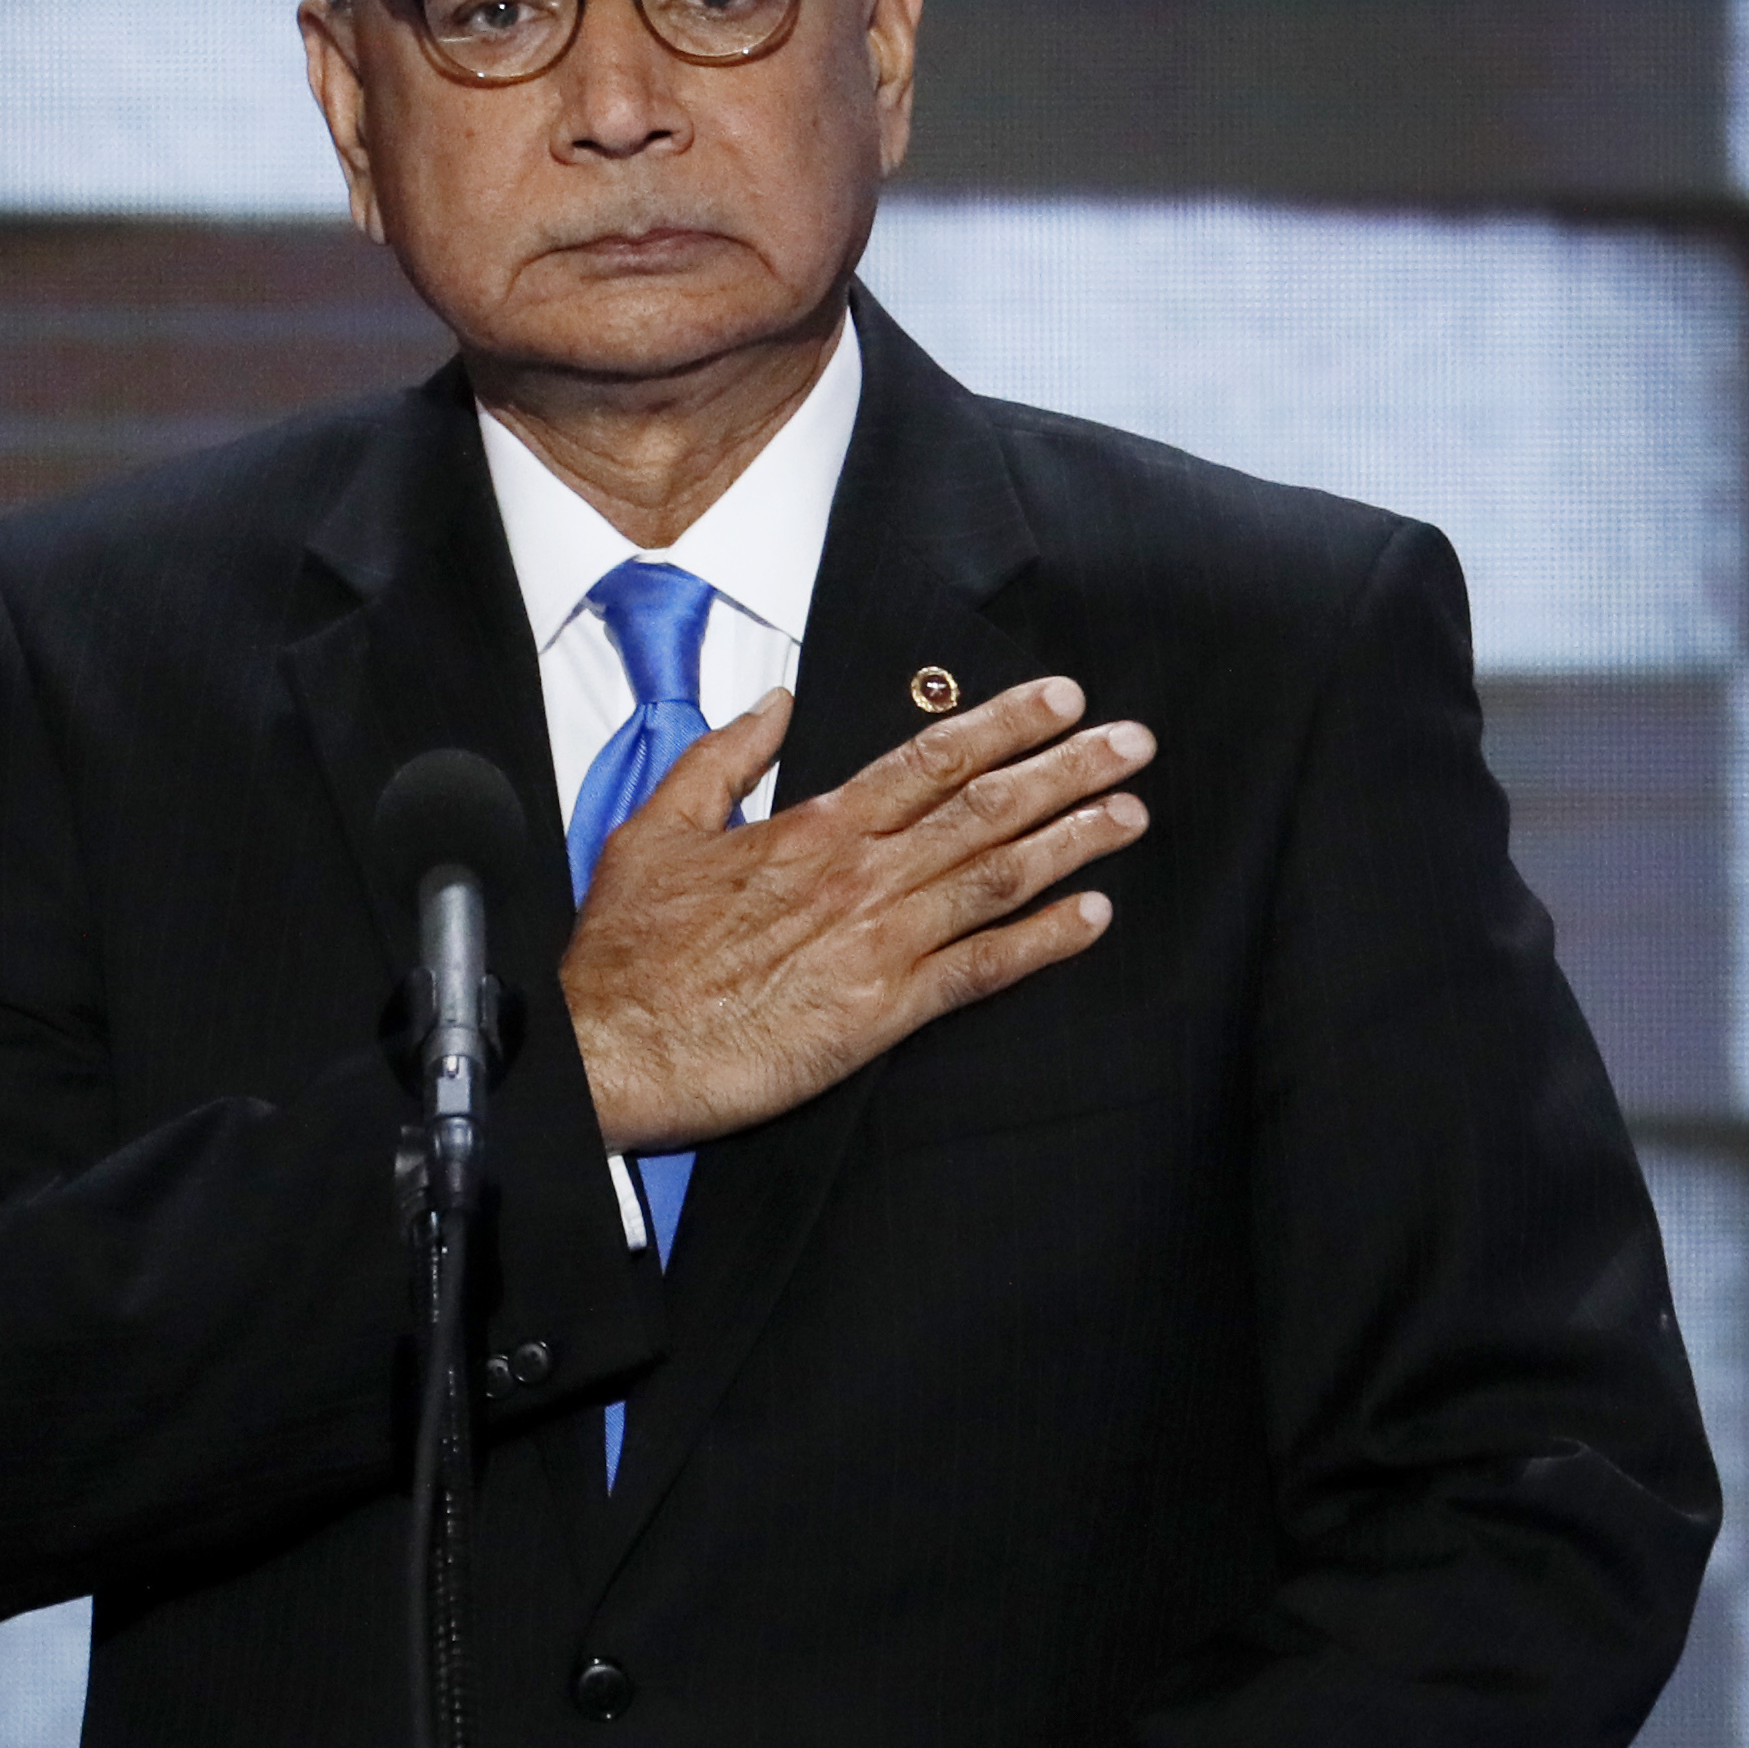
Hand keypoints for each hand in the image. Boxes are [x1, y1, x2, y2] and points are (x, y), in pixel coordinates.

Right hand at [563, 675, 1153, 1154]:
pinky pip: (980, 970)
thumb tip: (775, 702)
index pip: (929, 759)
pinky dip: (1042, 942)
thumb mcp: (656, 827)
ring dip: (1073, 842)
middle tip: (1134, 743)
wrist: (614, 1049)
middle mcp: (859, 876)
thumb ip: (723, 758)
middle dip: (1068, 769)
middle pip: (985, 808)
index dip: (1005, 723)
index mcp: (811, 828)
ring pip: (997, 878)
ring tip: (1132, 815)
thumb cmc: (628, 952)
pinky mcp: (879, 1014)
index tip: (1062, 698)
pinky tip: (1092, 919)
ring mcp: (876, 944)